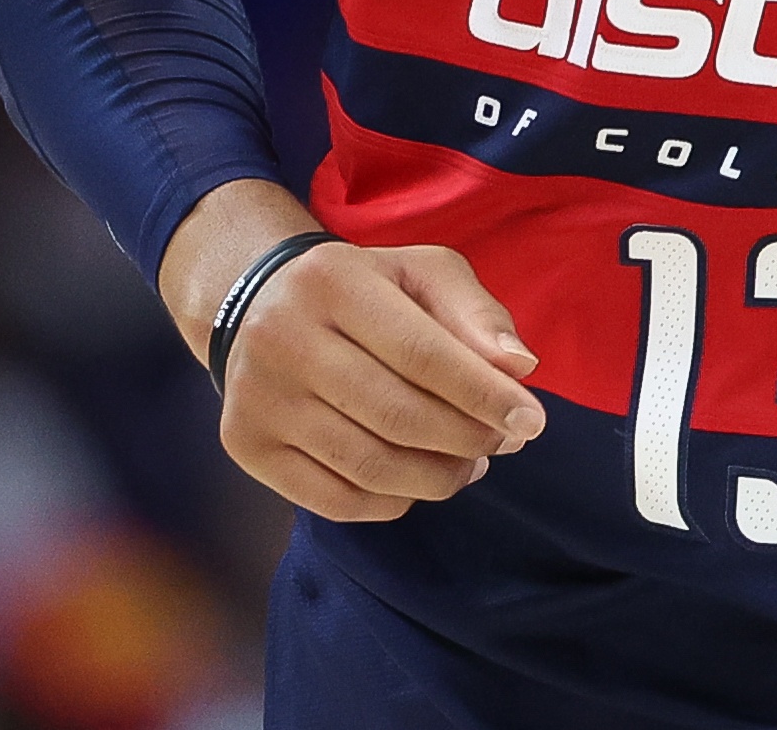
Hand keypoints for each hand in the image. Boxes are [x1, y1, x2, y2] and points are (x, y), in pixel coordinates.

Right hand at [218, 239, 549, 522]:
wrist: (257, 302)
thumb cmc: (362, 289)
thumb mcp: (421, 273)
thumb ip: (474, 312)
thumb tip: (519, 367)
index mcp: (331, 281)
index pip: (422, 353)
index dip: (484, 394)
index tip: (531, 421)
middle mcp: (282, 337)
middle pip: (397, 416)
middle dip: (467, 439)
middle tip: (503, 444)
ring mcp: (257, 397)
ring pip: (369, 466)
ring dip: (436, 479)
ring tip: (468, 466)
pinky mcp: (245, 445)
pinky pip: (335, 501)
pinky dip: (391, 503)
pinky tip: (417, 482)